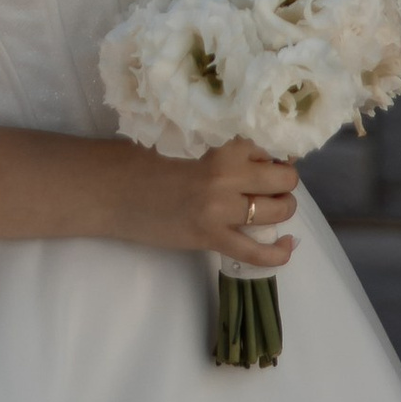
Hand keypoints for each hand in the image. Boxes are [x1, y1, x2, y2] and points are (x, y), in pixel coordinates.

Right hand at [109, 136, 298, 267]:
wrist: (114, 193)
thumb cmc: (147, 164)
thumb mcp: (189, 147)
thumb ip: (223, 153)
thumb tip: (261, 159)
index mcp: (221, 148)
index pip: (268, 148)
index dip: (274, 156)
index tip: (269, 161)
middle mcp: (226, 176)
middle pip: (283, 179)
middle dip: (284, 183)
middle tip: (271, 187)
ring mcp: (220, 210)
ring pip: (277, 211)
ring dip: (282, 210)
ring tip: (271, 210)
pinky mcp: (211, 238)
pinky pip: (257, 252)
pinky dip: (278, 253)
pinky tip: (286, 246)